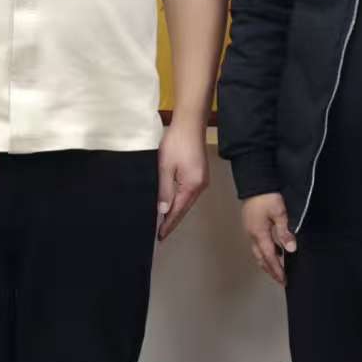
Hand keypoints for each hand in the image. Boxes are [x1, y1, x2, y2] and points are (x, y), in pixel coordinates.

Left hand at [156, 121, 208, 240]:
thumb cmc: (176, 143)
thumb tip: (163, 210)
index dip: (168, 224)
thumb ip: (164, 190)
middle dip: (172, 220)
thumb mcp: (165, 167)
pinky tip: (173, 203)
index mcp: (191, 186)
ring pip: (187, 201)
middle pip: (184, 208)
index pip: (178, 211)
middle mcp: (200, 186)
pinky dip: (180, 201)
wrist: (190, 124)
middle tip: (160, 233)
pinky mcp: (200, 174)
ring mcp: (202, 180)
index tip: (160, 236)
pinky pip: (189, 193)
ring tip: (163, 222)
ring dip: (176, 211)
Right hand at [242, 192, 295, 285]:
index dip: (277, 270)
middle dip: (271, 270)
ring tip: (278, 268)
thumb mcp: (280, 213)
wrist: (255, 181)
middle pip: (261, 258)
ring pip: (258, 252)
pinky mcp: (251, 224)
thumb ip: (285, 232)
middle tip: (280, 279)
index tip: (283, 280)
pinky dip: (266, 251)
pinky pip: (258, 244)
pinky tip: (275, 250)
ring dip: (267, 261)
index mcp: (259, 234)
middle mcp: (252, 235)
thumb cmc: (267, 195)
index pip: (270, 257)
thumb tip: (291, 249)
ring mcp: (250, 230)